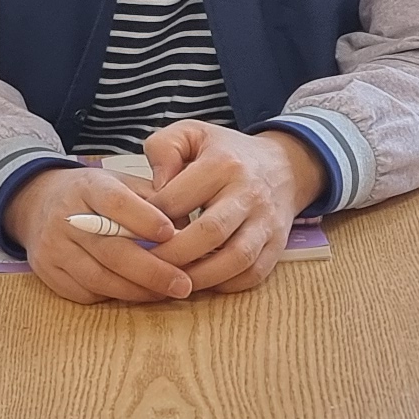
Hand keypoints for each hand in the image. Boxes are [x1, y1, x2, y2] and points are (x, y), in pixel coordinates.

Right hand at [11, 161, 191, 303]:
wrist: (39, 202)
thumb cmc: (95, 195)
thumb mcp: (122, 183)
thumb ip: (155, 200)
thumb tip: (191, 228)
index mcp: (88, 187)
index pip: (115, 202)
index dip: (144, 219)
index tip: (172, 233)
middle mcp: (65, 217)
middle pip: (111, 250)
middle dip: (152, 271)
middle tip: (183, 284)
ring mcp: (53, 247)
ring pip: (99, 278)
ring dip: (138, 291)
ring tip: (167, 293)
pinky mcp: (47, 272)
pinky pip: (86, 292)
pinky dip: (116, 296)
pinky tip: (139, 294)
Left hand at [142, 123, 323, 295]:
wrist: (284, 166)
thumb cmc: (227, 153)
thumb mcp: (192, 133)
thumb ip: (164, 148)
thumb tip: (155, 188)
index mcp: (222, 164)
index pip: (178, 199)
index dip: (150, 222)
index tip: (134, 234)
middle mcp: (248, 193)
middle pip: (209, 233)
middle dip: (173, 256)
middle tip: (148, 264)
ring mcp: (266, 221)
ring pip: (235, 259)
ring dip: (200, 276)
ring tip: (173, 280)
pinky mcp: (277, 245)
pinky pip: (253, 274)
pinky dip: (226, 285)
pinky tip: (202, 281)